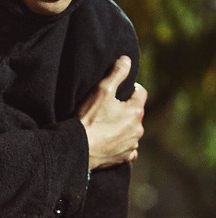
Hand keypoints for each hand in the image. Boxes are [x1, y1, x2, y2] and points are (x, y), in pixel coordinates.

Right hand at [78, 55, 146, 170]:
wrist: (78, 147)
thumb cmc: (89, 119)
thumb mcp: (101, 90)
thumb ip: (117, 73)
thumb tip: (127, 60)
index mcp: (136, 111)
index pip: (141, 92)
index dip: (130, 89)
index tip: (117, 91)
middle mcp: (138, 128)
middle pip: (136, 113)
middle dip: (126, 109)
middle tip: (108, 109)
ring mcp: (132, 144)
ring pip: (132, 131)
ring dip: (124, 127)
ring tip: (106, 126)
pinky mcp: (124, 157)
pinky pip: (129, 149)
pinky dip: (122, 144)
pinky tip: (110, 141)